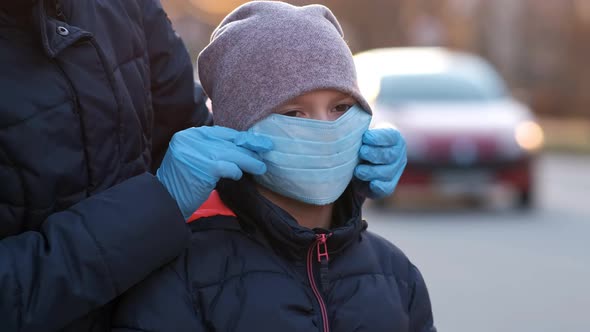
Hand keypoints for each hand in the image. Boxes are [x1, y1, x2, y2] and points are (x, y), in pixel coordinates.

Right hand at [156, 126, 272, 218]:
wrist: (165, 202)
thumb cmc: (182, 183)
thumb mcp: (193, 159)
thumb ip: (211, 149)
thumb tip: (242, 147)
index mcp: (189, 135)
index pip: (221, 133)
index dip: (241, 138)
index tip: (256, 142)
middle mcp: (191, 139)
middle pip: (228, 142)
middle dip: (249, 148)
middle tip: (265, 151)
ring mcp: (197, 152)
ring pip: (232, 153)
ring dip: (249, 161)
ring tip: (261, 167)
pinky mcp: (204, 167)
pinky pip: (229, 167)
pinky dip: (236, 171)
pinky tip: (239, 176)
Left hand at [354, 128, 406, 198]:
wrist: (358, 162)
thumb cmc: (359, 142)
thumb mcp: (360, 130)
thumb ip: (357, 124)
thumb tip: (347, 116)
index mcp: (393, 137)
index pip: (390, 136)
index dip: (378, 137)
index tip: (365, 137)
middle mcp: (397, 154)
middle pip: (389, 155)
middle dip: (374, 154)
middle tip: (361, 152)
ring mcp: (394, 171)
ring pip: (386, 172)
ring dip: (371, 171)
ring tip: (358, 170)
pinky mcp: (387, 186)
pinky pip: (386, 188)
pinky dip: (379, 186)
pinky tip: (371, 183)